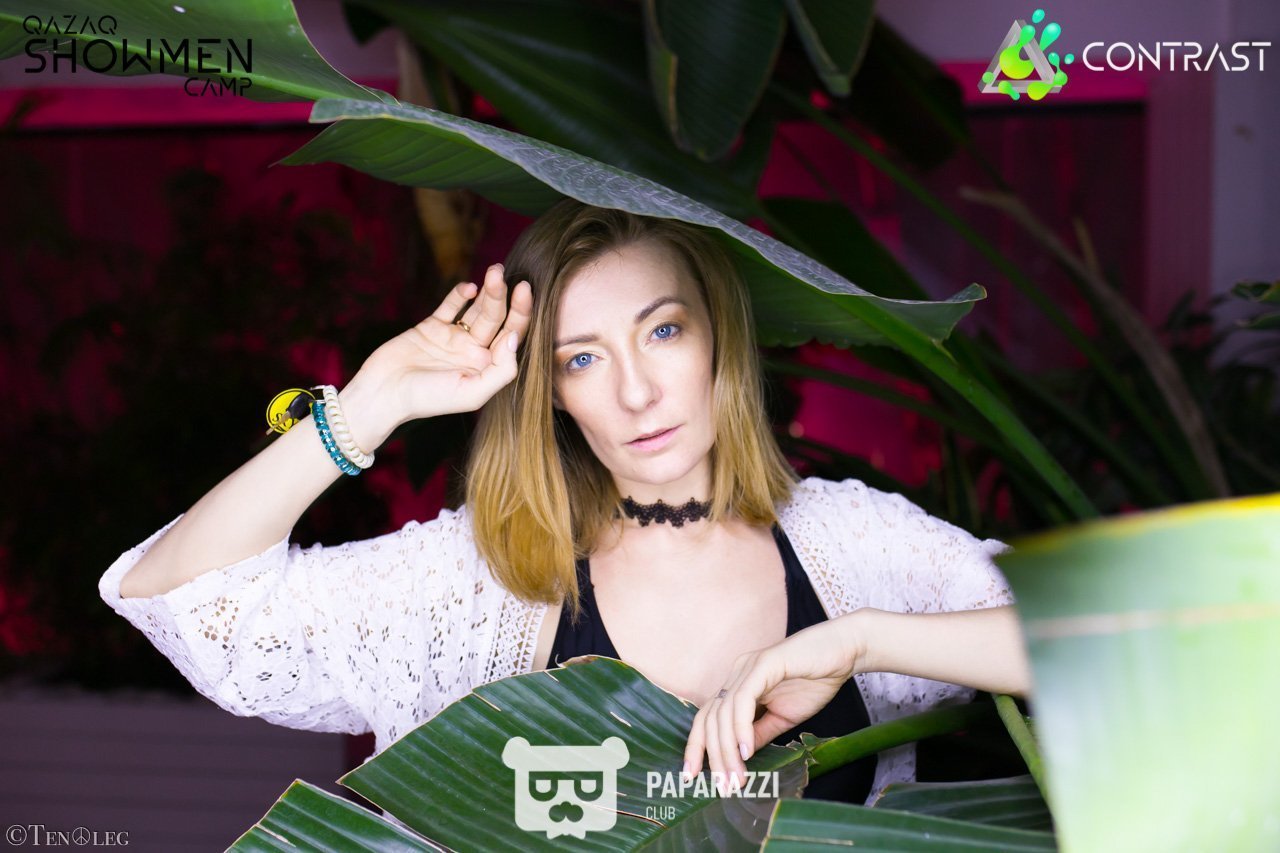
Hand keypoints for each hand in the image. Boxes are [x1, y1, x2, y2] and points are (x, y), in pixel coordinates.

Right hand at [348, 263, 532, 432]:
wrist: (383, 393)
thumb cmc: (428, 399)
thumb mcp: (472, 393)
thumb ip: (501, 370)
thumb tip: (515, 337)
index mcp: (486, 368)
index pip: (512, 336)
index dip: (521, 313)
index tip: (525, 290)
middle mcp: (473, 352)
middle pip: (495, 319)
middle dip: (501, 296)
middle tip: (501, 273)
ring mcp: (452, 338)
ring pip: (476, 309)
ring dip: (486, 290)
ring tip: (494, 271)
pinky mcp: (430, 327)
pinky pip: (450, 306)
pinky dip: (459, 294)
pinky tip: (468, 287)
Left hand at [682, 612, 864, 794]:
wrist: (843, 652)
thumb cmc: (814, 680)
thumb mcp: (782, 717)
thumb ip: (759, 733)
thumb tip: (740, 756)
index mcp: (738, 686)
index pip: (707, 718)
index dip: (696, 746)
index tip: (691, 776)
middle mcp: (736, 674)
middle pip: (710, 718)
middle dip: (712, 756)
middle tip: (723, 786)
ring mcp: (747, 667)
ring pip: (724, 712)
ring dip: (728, 749)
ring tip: (737, 777)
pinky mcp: (764, 664)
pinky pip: (744, 699)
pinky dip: (742, 726)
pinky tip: (747, 750)